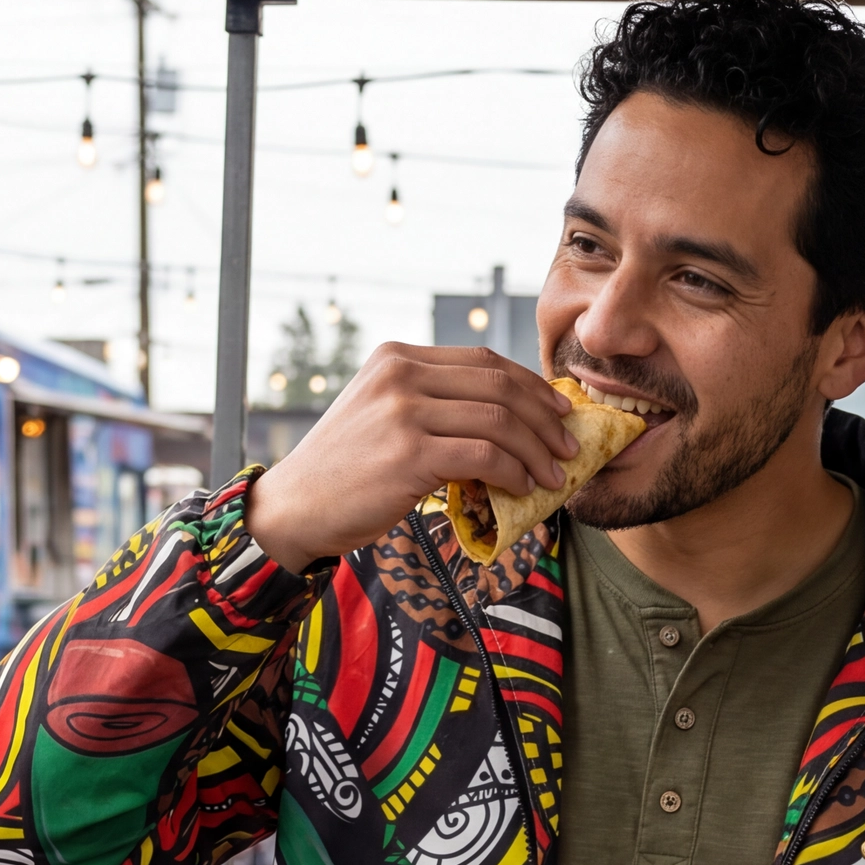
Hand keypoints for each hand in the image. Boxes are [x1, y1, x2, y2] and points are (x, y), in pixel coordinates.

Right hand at [246, 344, 581, 574]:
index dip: (531, 385)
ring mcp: (403, 412)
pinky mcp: (409, 453)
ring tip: (553, 475)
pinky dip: (514, 473)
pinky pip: (484, 457)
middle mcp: (401, 375)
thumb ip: (431, 403)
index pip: (484, 360)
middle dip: (545, 418)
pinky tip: (522, 489)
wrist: (296, 506)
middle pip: (499, 386)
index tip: (558, 410)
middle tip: (568, 446)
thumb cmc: (346, 470)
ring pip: (499, 421)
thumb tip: (505, 419)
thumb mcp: (383, 415)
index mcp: (397, 357)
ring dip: (537, 451)